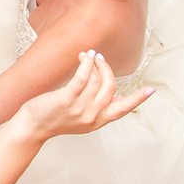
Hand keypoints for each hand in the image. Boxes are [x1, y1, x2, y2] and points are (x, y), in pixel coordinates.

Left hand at [8, 50, 151, 142]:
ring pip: (97, 80)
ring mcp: (79, 109)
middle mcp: (92, 116)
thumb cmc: (55, 119)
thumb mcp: (82, 119)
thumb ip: (99, 108)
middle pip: (110, 87)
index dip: (138, 99)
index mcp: (99, 121)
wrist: (32, 128)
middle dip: (107, 68)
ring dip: (94, 63)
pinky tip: (85, 56)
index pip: (123, 110)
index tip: (151, 91)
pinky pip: (82, 77)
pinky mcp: (66, 100)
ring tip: (87, 55)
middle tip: (100, 58)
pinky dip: (86, 63)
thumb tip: (116, 95)